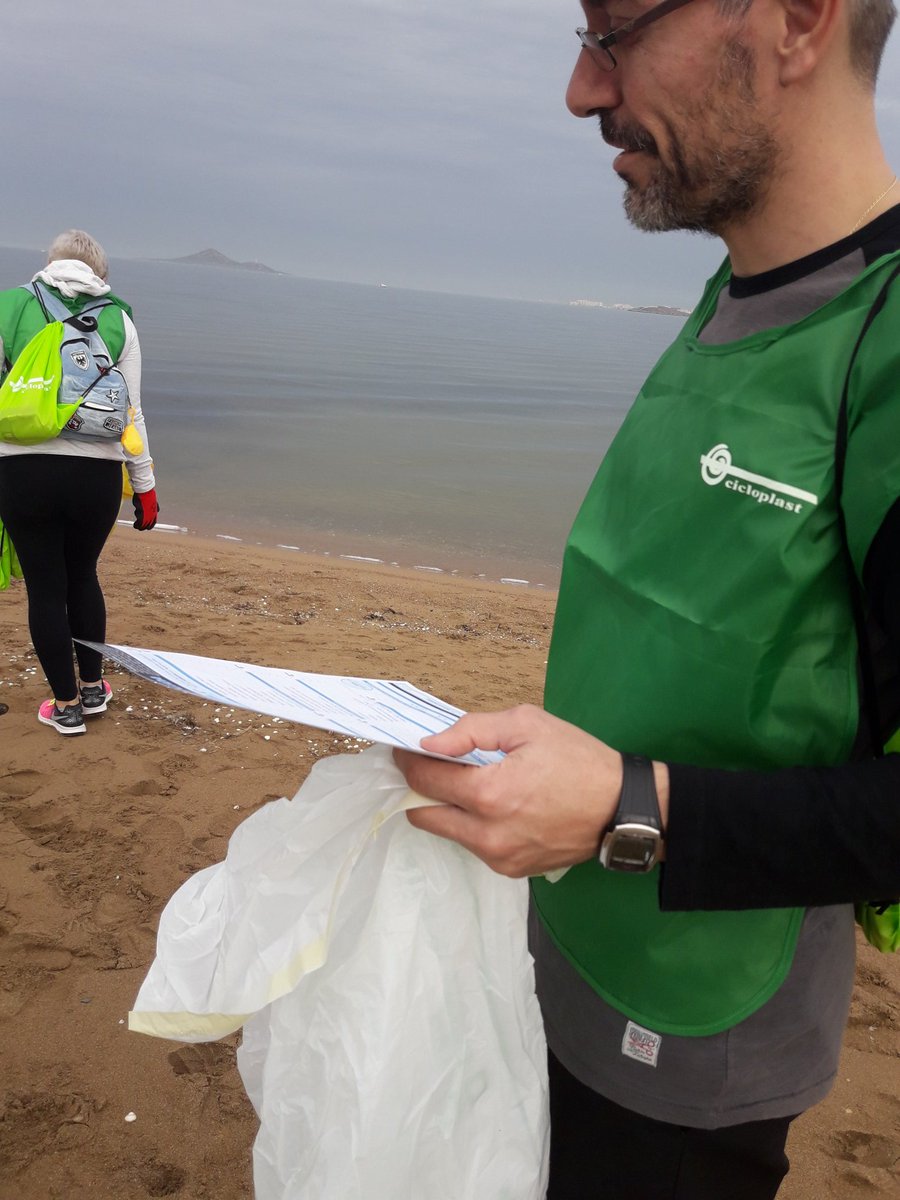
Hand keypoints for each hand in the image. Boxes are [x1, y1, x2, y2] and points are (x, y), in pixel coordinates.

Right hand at [132, 489, 158, 530]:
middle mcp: (151, 514)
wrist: (145, 490)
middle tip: (140, 529)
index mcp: (155, 512)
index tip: (147, 528)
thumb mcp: (154, 501)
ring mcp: (147, 513)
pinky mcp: (141, 512)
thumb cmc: (148, 494)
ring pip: (143, 523)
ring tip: (136, 526)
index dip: (151, 526)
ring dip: (139, 526)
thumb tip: (158, 510)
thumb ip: (156, 507)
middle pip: (148, 524)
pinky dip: (137, 524)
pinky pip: (139, 520)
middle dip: (144, 527)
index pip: (154, 522)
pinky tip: (134, 525)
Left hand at [393, 704, 626, 877]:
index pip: (424, 780)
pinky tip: (496, 804)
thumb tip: (429, 744)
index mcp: (489, 795)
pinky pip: (474, 845)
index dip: (408, 762)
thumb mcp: (527, 725)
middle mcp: (487, 834)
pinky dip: (472, 824)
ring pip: (448, 832)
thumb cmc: (579, 760)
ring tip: (470, 782)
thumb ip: (470, 730)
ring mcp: (498, 858)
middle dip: (419, 789)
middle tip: (431, 766)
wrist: (622, 808)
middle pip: (423, 815)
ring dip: (447, 807)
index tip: (404, 750)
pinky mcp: (510, 870)